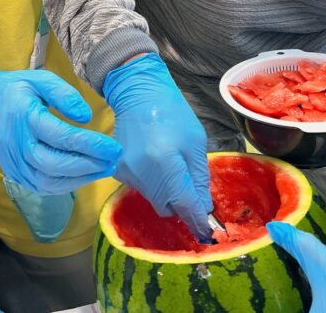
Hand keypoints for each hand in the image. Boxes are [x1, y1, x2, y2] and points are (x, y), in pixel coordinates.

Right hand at [0, 69, 121, 193]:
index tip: (113, 147)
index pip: (60, 136)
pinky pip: (41, 186)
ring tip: (103, 168)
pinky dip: (65, 185)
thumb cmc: (18, 89)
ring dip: (79, 179)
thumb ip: (64, 94)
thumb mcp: (40, 79)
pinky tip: (83, 175)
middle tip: (112, 160)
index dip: (89, 144)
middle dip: (87, 165)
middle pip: (53, 164)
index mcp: (24, 116)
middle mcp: (16, 143)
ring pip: (47, 181)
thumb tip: (85, 117)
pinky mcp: (14, 173)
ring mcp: (13, 162)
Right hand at [102, 53, 212, 238]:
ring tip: (172, 166)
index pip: (184, 205)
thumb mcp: (196, 142)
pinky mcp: (117, 171)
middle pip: (167, 207)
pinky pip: (143, 188)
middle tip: (193, 189)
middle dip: (183, 204)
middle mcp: (142, 173)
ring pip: (155, 200)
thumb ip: (199, 178)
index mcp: (166, 163)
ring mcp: (126, 173)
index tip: (209, 233)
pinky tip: (156, 162)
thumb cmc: (173, 113)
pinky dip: (154, 183)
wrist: (137, 93)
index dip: (198, 221)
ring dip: (168, 193)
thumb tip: (203, 208)